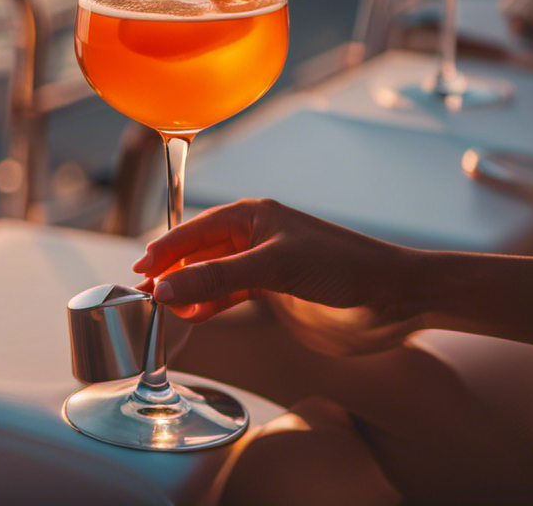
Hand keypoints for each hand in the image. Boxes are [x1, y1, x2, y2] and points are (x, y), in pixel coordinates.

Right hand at [133, 199, 426, 352]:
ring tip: (163, 309)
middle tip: (143, 294)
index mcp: (252, 216)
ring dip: (188, 291)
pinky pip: (230, 295)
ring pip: (212, 276)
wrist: (392, 296)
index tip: (140, 271)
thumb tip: (166, 288)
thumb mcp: (273, 267)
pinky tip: (194, 315)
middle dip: (171, 271)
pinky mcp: (273, 292)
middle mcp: (253, 237)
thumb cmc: (341, 266)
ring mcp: (263, 265)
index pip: (195, 230)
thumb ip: (217, 278)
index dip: (165, 250)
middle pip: (199, 253)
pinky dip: (210, 305)